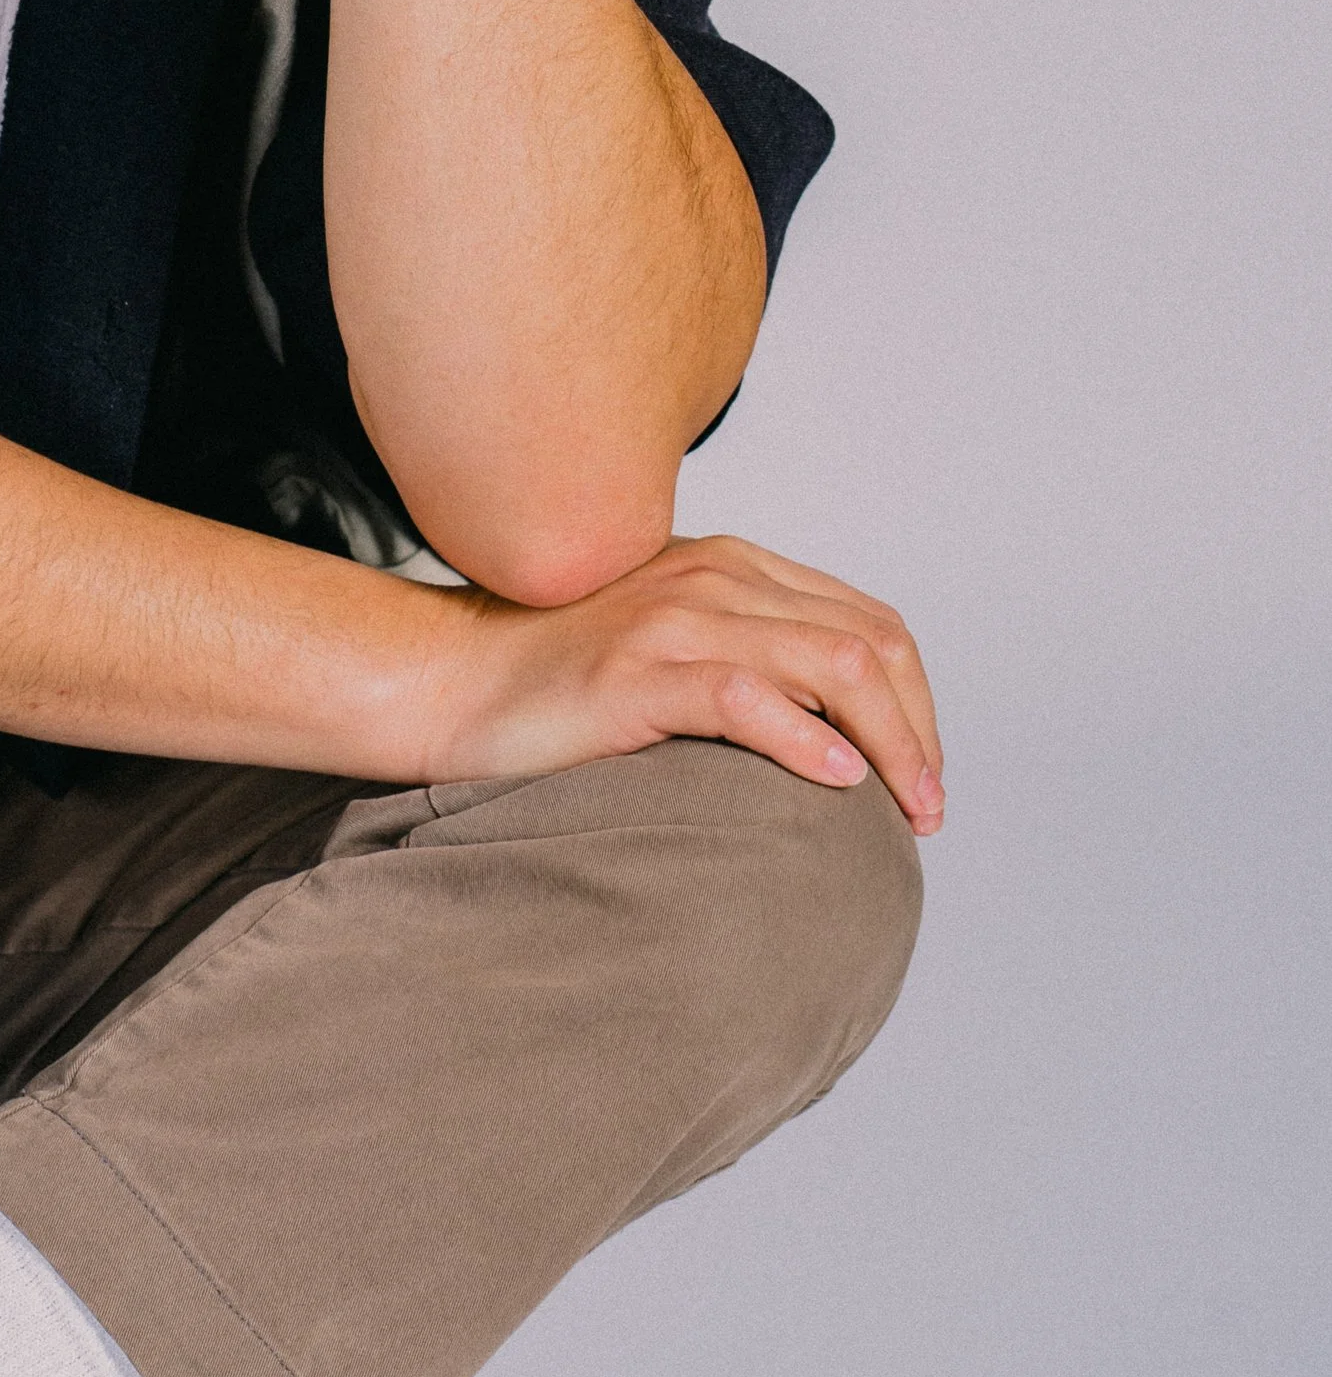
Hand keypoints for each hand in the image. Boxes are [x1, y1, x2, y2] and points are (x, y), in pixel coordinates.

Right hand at [421, 534, 945, 834]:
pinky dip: (808, 743)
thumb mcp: (670, 648)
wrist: (448, 682)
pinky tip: (836, 785)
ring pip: (832, 667)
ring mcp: (676, 617)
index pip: (869, 623)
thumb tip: (838, 737)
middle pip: (869, 645)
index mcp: (733, 566)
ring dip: (890, 746)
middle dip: (919, 732)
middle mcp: (715, 575)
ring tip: (904, 810)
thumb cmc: (557, 684)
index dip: (918, 703)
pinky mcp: (638, 670)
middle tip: (927, 809)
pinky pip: (748, 698)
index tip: (922, 775)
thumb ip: (745, 659)